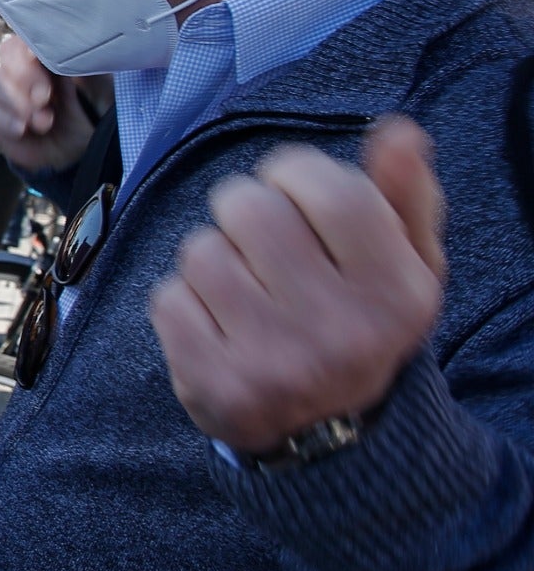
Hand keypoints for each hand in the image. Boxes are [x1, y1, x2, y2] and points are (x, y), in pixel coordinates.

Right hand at [0, 34, 103, 171]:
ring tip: (45, 122)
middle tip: (45, 98)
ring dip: (18, 103)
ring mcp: (2, 90)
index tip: (35, 58)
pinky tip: (22, 130)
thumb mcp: (98, 84)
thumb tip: (68, 46)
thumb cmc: (91, 109)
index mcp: (45, 51)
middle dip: (25, 76)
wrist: (79, 147)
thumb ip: (82, 64)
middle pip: (7, 54)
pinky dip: (4, 120)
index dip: (27, 46)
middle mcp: (19, 66)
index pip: (28, 36)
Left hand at [150, 117, 445, 454]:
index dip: (294, 172)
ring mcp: (272, 363)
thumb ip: (403, 195)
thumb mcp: (403, 267)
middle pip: (248, 207)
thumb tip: (397, 131)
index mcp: (395, 293)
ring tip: (243, 287)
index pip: (331, 189)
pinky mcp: (213, 385)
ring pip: (200, 250)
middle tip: (261, 241)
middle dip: (244, 209)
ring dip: (213, 257)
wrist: (328, 438)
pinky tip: (217, 323)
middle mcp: (338, 331)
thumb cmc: (359, 323)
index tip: (290, 188)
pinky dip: (183, 301)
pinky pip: (167, 297)